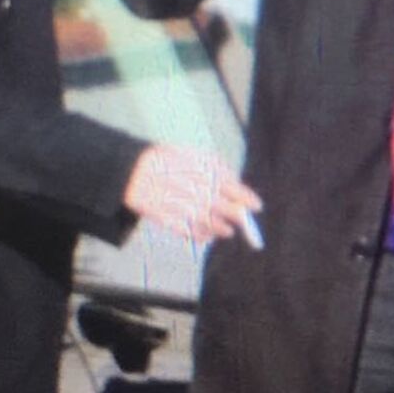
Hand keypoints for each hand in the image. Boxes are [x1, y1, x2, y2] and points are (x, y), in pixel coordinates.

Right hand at [123, 144, 262, 244]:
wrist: (137, 171)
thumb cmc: (170, 161)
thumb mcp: (197, 156)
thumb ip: (219, 168)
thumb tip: (236, 182)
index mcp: (210, 176)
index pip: (237, 191)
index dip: (249, 200)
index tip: (257, 206)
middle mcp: (201, 195)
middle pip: (230, 212)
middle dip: (239, 217)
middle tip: (243, 220)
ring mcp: (188, 210)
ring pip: (213, 226)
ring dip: (222, 230)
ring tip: (227, 231)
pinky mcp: (173, 222)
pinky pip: (193, 234)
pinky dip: (202, 236)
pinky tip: (207, 236)